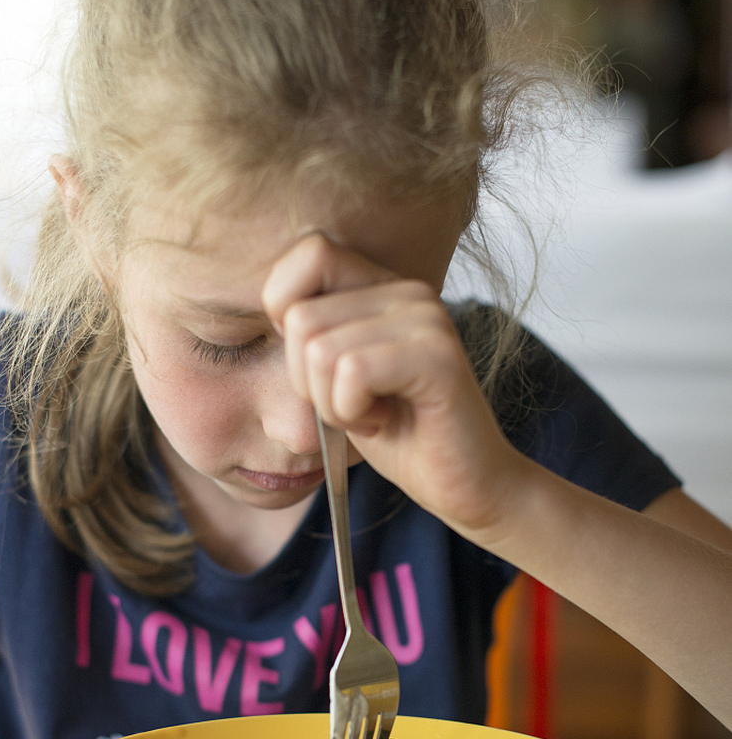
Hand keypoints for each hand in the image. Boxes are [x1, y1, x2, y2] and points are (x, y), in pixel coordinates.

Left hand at [261, 232, 529, 543]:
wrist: (465, 485)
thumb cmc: (400, 434)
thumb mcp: (338, 378)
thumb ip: (313, 334)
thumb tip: (272, 310)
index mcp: (384, 286)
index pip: (308, 253)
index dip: (287, 313)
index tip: (317, 365)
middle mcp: (408, 291)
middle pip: (300, 317)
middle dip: (307, 381)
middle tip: (353, 404)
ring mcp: (426, 318)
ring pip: (320, 350)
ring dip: (331, 404)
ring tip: (374, 414)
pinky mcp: (437, 356)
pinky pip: (352, 373)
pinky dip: (351, 412)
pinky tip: (384, 421)